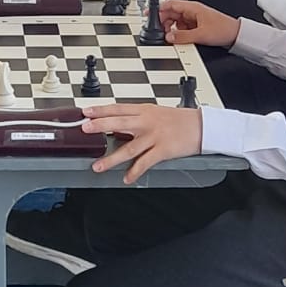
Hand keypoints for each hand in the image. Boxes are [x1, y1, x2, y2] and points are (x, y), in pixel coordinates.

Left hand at [82, 105, 202, 181]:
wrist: (200, 126)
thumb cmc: (178, 120)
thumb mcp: (154, 112)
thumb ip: (136, 117)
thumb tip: (117, 123)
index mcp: (143, 110)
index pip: (118, 108)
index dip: (100, 110)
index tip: (85, 112)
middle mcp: (146, 122)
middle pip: (119, 122)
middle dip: (100, 126)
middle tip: (85, 129)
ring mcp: (154, 136)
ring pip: (129, 148)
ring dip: (111, 159)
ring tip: (98, 166)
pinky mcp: (162, 150)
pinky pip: (145, 162)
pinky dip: (134, 172)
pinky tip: (127, 178)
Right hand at [158, 0, 239, 48]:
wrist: (236, 35)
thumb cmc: (223, 29)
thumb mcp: (201, 34)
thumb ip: (182, 36)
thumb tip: (169, 36)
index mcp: (192, 7)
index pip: (170, 4)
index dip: (159, 8)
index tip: (149, 14)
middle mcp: (192, 11)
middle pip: (171, 12)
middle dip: (163, 20)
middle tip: (159, 30)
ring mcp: (193, 18)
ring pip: (176, 20)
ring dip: (171, 27)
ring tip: (169, 35)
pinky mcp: (196, 25)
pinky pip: (182, 27)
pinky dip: (177, 31)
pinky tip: (178, 37)